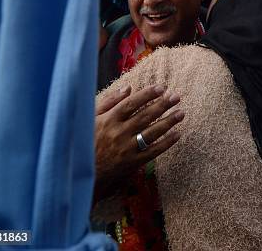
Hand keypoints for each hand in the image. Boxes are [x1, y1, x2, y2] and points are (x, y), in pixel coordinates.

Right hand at [94, 85, 183, 201]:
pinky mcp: (132, 163)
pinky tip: (177, 134)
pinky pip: (153, 151)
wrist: (80, 173)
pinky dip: (166, 143)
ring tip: (181, 113)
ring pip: (152, 133)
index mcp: (108, 120)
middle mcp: (119, 133)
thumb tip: (128, 88)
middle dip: (163, 105)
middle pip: (145, 116)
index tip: (161, 87)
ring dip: (168, 122)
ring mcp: (126, 148)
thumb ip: (109, 101)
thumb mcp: (90, 118)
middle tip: (177, 97)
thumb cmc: (84, 142)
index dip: (147, 94)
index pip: (131, 103)